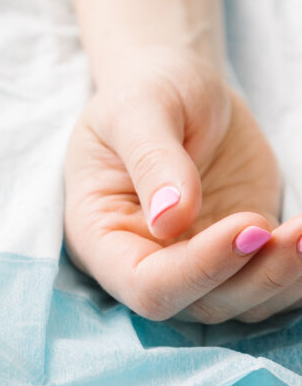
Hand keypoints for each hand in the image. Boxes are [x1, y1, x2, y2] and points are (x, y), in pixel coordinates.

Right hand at [65, 50, 301, 323]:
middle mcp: (146, 259)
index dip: (198, 271)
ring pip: (242, 303)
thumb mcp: (139, 110)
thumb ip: (152, 160)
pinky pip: (271, 282)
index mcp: (102, 234)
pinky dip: (297, 271)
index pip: (146, 284)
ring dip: (282, 277)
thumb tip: (169, 219)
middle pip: (201, 304)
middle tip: (292, 231)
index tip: (245, 226)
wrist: (178, 82)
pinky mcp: (238, 252)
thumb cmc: (145, 90)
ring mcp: (196, 260)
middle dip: (251, 276)